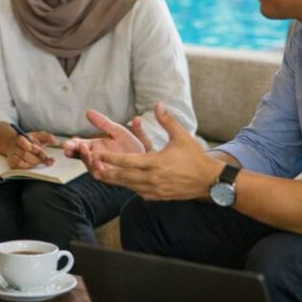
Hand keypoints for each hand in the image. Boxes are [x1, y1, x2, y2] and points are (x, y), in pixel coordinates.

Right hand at [6, 130, 55, 169]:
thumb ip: (46, 137)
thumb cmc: (28, 140)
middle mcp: (14, 147)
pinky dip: (27, 168)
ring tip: (39, 162)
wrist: (13, 144)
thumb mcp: (37, 135)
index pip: (27, 145)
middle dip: (36, 159)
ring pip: (21, 163)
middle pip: (25, 155)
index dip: (36, 150)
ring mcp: (11, 156)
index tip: (44, 154)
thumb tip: (54, 141)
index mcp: (20, 139)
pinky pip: (19, 168)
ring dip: (32, 164)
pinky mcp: (11, 163)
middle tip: (44, 160)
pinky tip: (33, 165)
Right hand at [63, 110, 149, 171]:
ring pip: (89, 165)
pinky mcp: (110, 177)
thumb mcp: (117, 131)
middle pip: (80, 156)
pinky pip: (101, 174)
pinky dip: (98, 168)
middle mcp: (95, 158)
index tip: (69, 142)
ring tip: (84, 148)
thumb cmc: (131, 145)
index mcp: (95, 146)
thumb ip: (103, 123)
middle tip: (68, 148)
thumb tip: (88, 111)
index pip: (79, 145)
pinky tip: (97, 161)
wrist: (148, 159)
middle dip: (73, 152)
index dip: (73, 145)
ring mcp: (102, 168)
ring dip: (85, 157)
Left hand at [85, 102, 221, 200]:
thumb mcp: (181, 136)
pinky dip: (129, 187)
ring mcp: (155, 190)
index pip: (126, 161)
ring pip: (129, 187)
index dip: (110, 158)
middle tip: (91, 168)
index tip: (97, 154)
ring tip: (101, 176)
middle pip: (122, 177)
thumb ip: (167, 120)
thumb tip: (158, 104)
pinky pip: (139, 193)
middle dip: (106, 173)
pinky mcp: (158, 197)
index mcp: (155, 163)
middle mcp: (152, 179)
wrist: (209, 181)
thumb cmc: (195, 157)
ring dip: (115, 181)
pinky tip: (123, 183)